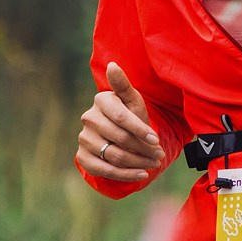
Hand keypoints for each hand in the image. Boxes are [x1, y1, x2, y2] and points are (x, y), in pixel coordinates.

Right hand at [77, 62, 164, 182]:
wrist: (119, 137)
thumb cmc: (130, 115)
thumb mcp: (132, 101)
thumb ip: (124, 85)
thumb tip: (112, 65)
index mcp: (102, 100)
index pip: (122, 118)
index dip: (140, 130)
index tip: (156, 140)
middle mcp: (88, 118)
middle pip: (120, 138)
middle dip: (143, 149)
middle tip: (159, 155)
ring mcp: (83, 138)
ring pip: (114, 155)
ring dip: (138, 163)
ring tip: (153, 164)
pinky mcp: (82, 157)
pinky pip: (104, 170)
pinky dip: (125, 175)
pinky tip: (141, 174)